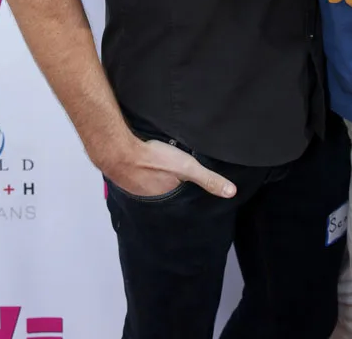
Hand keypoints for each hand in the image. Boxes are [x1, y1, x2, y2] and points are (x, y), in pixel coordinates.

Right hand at [105, 136, 236, 199]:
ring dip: (156, 178)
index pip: (181, 199)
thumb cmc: (154, 160)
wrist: (119, 152)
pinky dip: (143, 171)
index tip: (191, 188)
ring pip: (152, 184)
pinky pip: (138, 176)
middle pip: (166, 192)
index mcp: (167, 199)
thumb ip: (208, 179)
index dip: (187, 192)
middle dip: (171, 186)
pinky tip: (145, 163)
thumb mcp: (187, 168)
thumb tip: (232, 192)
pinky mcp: (126, 177)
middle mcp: (152, 199)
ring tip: (163, 170)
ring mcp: (136, 188)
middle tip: (176, 177)